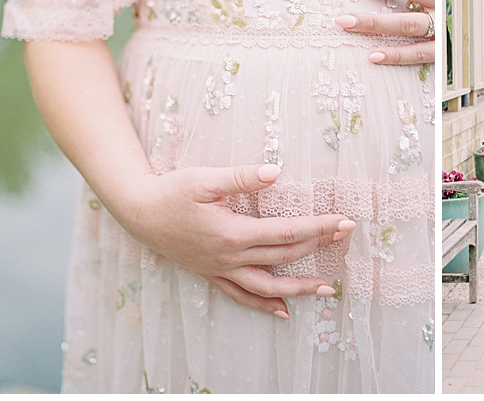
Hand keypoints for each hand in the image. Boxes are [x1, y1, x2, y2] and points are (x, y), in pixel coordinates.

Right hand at [123, 163, 354, 318]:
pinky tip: (282, 311)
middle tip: (345, 236)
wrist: (138, 213)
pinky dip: (263, 305)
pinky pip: (241, 296)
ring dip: (299, 288)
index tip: (343, 221)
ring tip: (327, 288)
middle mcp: (229, 257)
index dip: (319, 227)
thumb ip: (241, 177)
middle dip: (319, 246)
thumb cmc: (171, 191)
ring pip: (266, 286)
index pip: (287, 232)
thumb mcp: (204, 179)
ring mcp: (220, 269)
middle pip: (284, 256)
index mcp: (232, 233)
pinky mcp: (211, 274)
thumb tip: (275, 172)